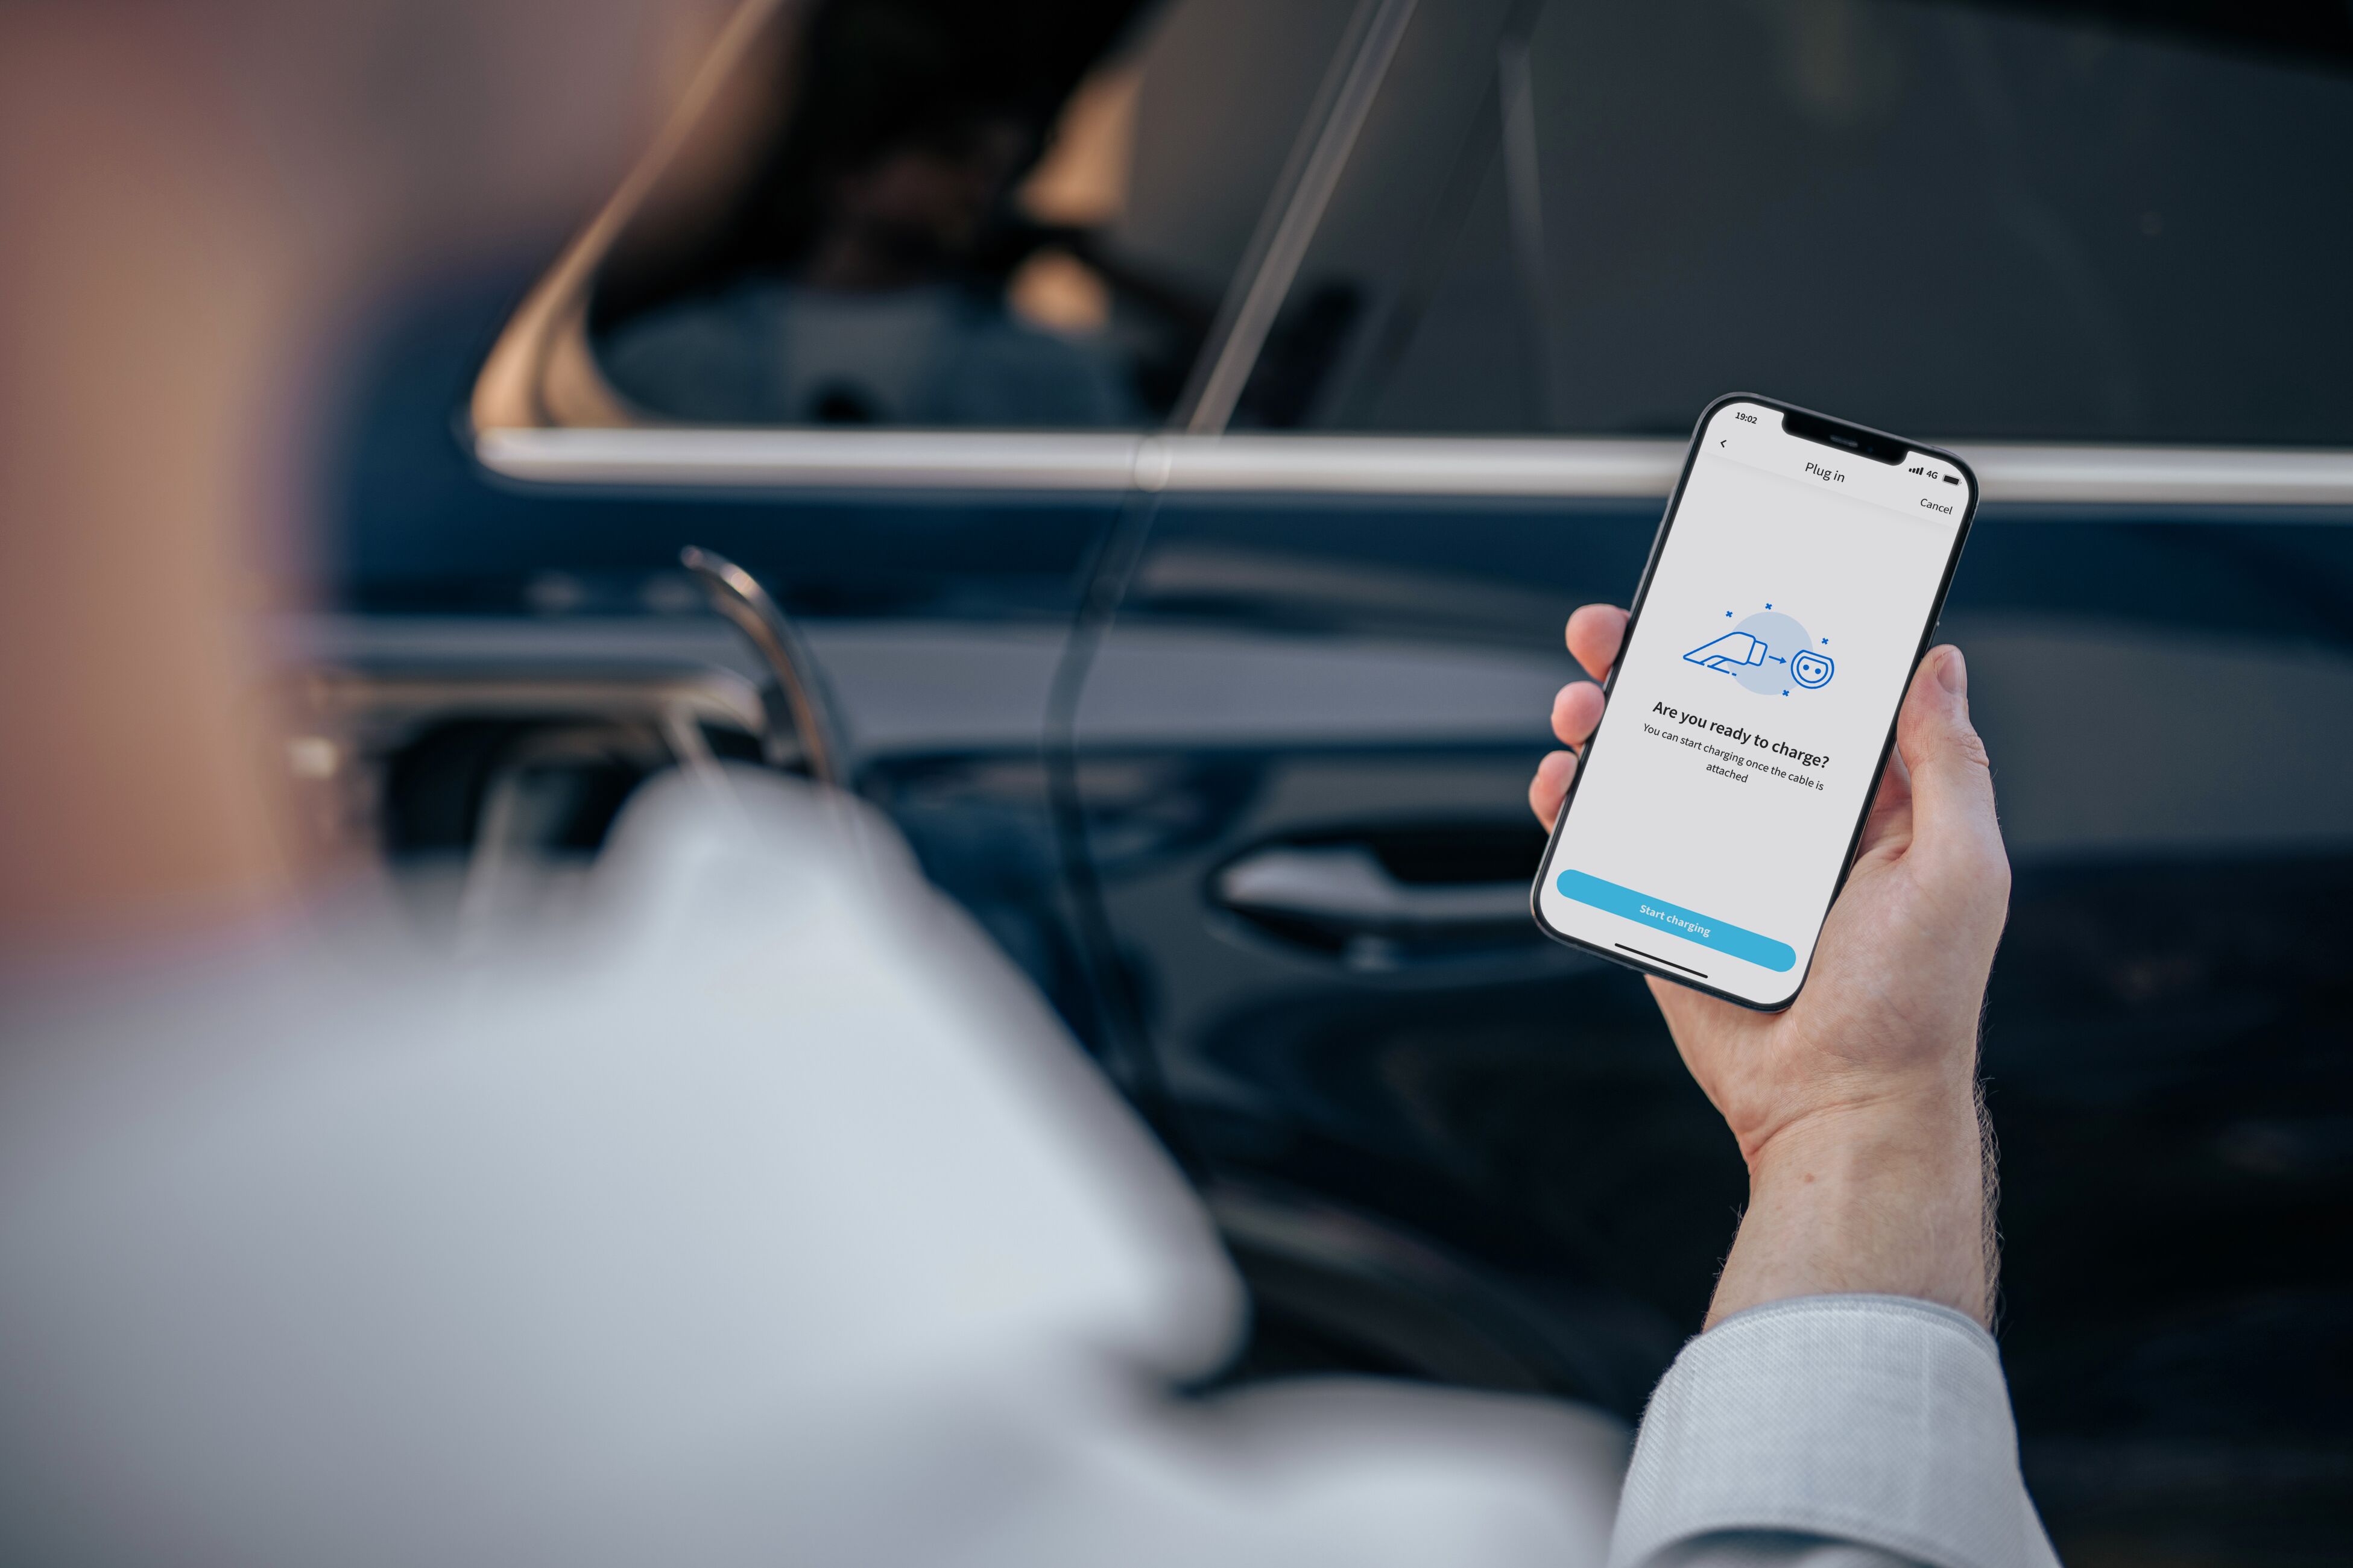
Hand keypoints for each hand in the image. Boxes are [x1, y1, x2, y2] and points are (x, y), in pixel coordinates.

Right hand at [1532, 606, 2009, 1325]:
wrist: (1840, 1107)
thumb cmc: (1915, 1005)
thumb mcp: (1959, 868)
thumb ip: (1948, 763)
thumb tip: (1939, 662)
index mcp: (1862, 800)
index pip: (1808, 692)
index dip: (1766, 634)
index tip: (1729, 585)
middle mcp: (1785, 820)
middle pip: (1710, 714)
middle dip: (1656, 661)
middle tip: (1617, 629)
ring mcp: (1721, 860)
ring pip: (1651, 765)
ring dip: (1605, 721)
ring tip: (1581, 702)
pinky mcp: (1669, 902)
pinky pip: (1612, 838)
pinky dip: (1576, 801)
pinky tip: (1564, 779)